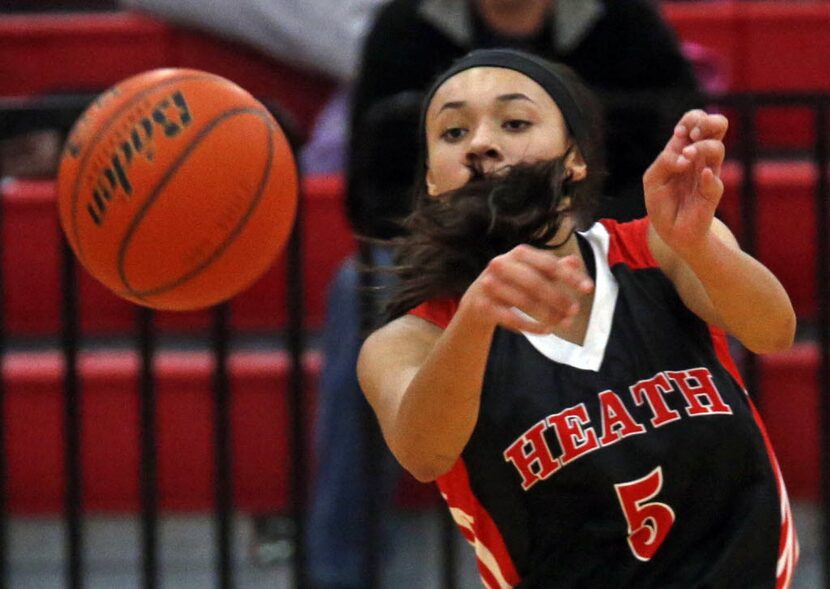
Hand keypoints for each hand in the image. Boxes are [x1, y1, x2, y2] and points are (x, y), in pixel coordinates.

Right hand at [461, 244, 593, 334]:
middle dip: (558, 298)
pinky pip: (510, 318)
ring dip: (547, 314)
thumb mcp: (532, 272)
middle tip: (575, 311)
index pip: (548, 264)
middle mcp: (502, 264)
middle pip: (536, 283)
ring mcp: (489, 285)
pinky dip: (530, 326)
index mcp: (518, 253)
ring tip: (564, 323)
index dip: (569, 276)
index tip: (588, 289)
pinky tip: (546, 330)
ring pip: (524, 301)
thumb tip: (575, 262)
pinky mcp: (482, 305)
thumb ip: (553, 267)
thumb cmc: (512, 283)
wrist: (477, 300)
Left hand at [644, 110, 727, 257]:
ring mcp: (708, 174)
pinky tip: (702, 177)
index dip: (691, 120)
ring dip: (702, 147)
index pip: (696, 122)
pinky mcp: (711, 194)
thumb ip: (664, 163)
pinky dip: (708, 177)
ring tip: (687, 157)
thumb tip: (684, 157)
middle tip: (692, 135)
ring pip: (718, 148)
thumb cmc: (662, 203)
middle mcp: (700, 158)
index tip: (679, 133)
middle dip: (706, 122)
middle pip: (717, 125)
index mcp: (684, 150)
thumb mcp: (652, 180)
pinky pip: (716, 181)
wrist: (672, 232)